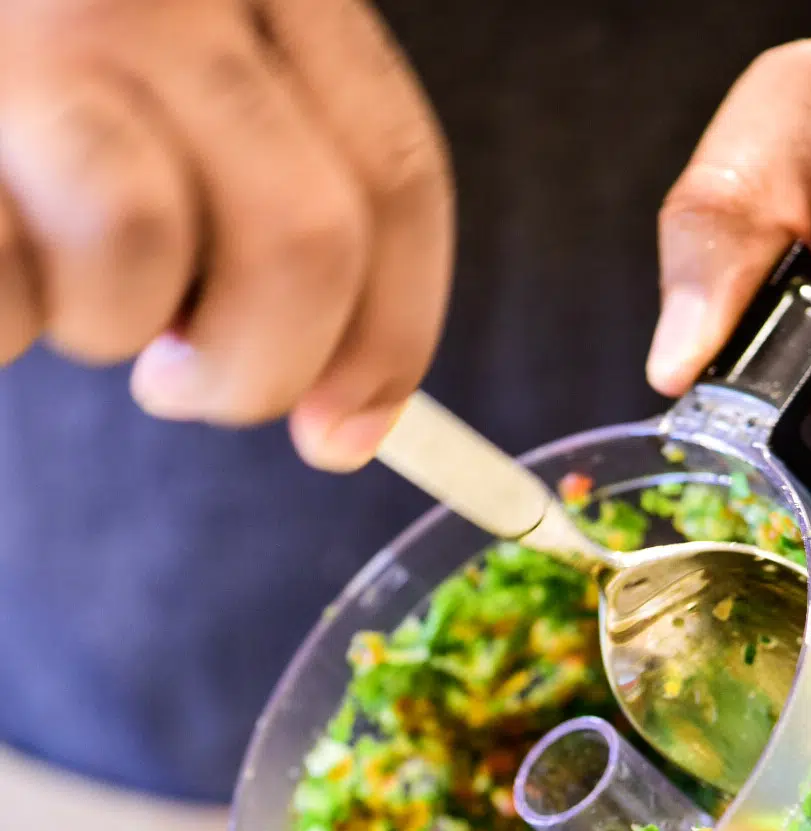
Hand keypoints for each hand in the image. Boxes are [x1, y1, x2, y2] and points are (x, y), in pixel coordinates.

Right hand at [0, 0, 451, 469]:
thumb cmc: (37, 62)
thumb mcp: (182, 76)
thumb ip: (276, 199)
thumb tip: (347, 421)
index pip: (394, 176)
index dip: (390, 338)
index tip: (347, 433)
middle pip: (306, 240)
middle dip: (259, 369)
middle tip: (187, 382)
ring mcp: (31, 36)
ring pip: (143, 245)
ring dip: (108, 321)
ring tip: (56, 269)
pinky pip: (6, 287)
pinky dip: (5, 317)